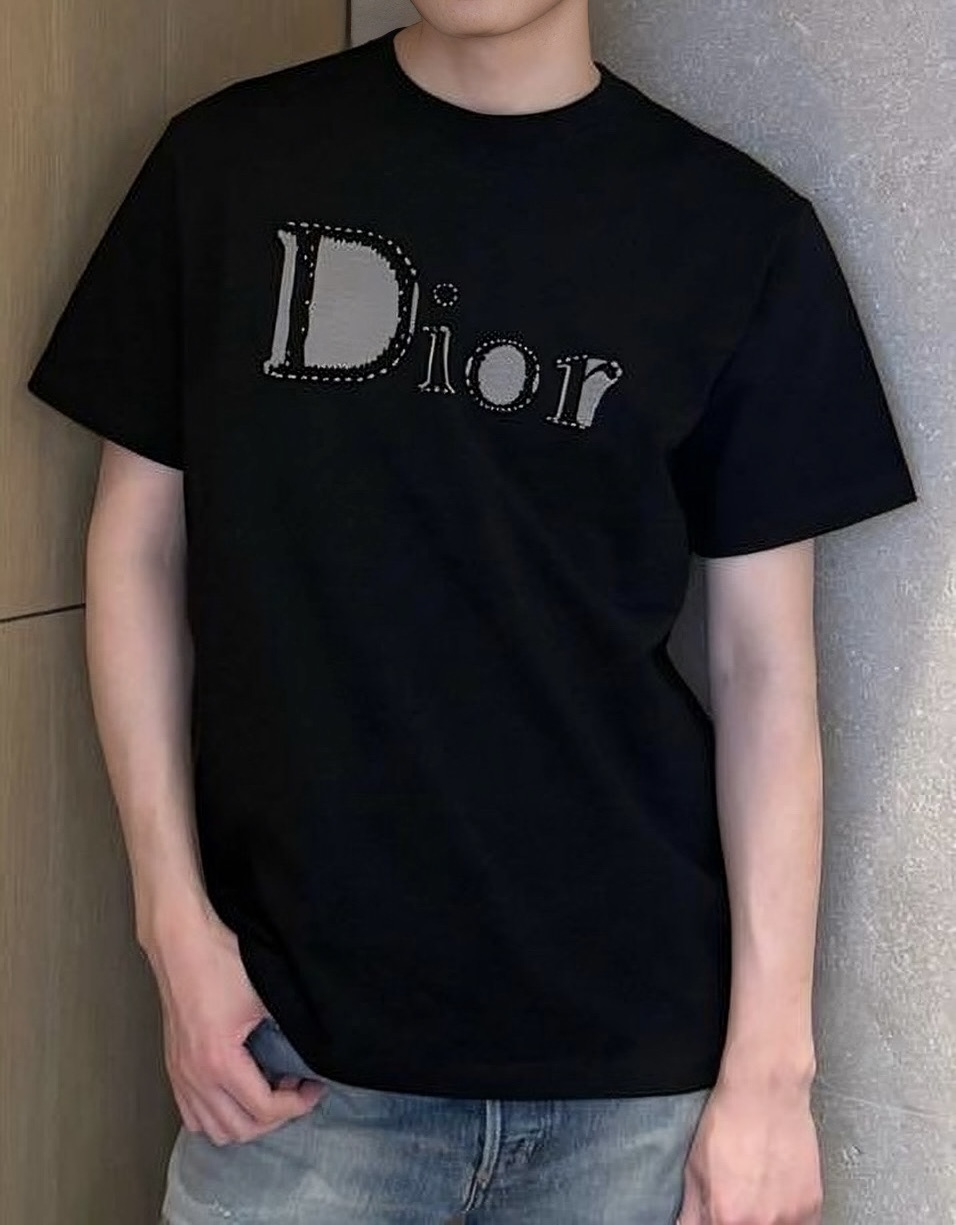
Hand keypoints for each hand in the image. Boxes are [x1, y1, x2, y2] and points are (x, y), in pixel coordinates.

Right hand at [143, 904, 324, 1144]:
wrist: (182, 943)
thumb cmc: (221, 962)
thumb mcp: (264, 997)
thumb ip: (285, 1032)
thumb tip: (309, 1051)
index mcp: (219, 1062)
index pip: (264, 1110)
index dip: (298, 1105)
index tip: (315, 1087)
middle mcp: (195, 1077)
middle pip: (240, 1130)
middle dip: (275, 1117)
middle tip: (296, 1089)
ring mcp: (180, 1074)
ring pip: (214, 1129)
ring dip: (246, 1121)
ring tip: (269, 1091)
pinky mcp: (173, 1067)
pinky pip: (193, 1114)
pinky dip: (218, 1116)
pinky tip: (239, 1093)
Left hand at [676, 1077, 822, 1223]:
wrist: (765, 1092)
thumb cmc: (730, 1121)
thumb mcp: (695, 1166)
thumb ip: (692, 1210)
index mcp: (726, 1217)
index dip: (715, 1223)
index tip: (717, 1215)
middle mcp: (760, 1223)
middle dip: (738, 1219)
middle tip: (738, 1200)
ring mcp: (790, 1218)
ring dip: (763, 1221)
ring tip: (758, 1197)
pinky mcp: (812, 1207)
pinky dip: (787, 1218)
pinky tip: (776, 1198)